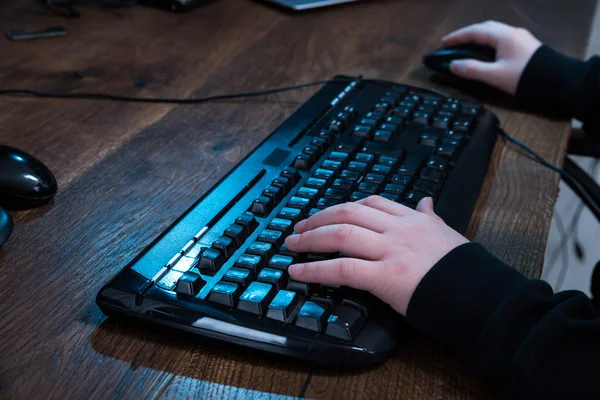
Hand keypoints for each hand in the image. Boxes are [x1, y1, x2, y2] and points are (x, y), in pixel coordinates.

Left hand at [285, 196, 468, 315]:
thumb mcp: (449, 233)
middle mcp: (399, 229)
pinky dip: (315, 269)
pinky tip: (298, 272)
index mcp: (414, 219)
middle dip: (318, 218)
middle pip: (348, 213)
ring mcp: (391, 251)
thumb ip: (431, 216)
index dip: (344, 206)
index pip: (372, 203)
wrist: (482, 295)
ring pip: (340, 235)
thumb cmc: (466, 269)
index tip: (328, 212)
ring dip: (310, 238)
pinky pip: (342, 269)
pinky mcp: (386, 277)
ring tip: (291, 244)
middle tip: (298, 226)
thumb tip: (426, 200)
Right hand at [442, 20, 541, 94]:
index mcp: (503, 36)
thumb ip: (472, 70)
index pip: (475, 31)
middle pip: (485, 28)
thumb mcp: (495, 76)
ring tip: (468, 48)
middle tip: (454, 44)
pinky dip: (489, 43)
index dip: (457, 37)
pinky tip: (487, 53)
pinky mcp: (526, 47)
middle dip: (468, 35)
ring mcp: (521, 39)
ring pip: (495, 33)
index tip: (443, 43)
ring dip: (479, 38)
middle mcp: (512, 33)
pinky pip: (502, 39)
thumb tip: (453, 65)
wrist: (558, 83)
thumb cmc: (525, 77)